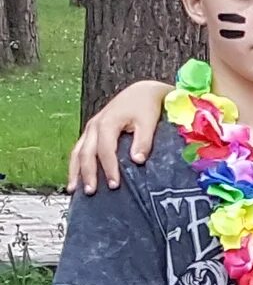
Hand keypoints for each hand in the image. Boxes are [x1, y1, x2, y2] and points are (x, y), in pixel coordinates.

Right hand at [68, 80, 172, 194]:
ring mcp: (90, 129)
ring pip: (77, 152)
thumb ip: (143, 141)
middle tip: (91, 192)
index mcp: (107, 123)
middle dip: (87, 173)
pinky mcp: (91, 132)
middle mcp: (94, 126)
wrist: (141, 93)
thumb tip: (137, 161)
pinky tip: (75, 179)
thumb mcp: (148, 122)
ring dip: (75, 171)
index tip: (115, 185)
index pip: (105, 150)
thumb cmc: (146, 107)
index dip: (109, 168)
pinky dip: (76, 164)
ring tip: (74, 190)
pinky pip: (79, 149)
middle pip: (86, 153)